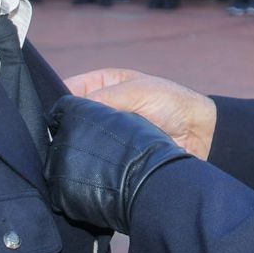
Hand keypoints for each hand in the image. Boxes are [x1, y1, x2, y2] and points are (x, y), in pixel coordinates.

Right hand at [46, 96, 191, 234]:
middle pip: (72, 118)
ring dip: (77, 146)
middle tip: (55, 140)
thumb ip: (105, 98)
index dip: (57, 102)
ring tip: (67, 154)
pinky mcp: (115, 156)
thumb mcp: (138, 90)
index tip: (49, 116)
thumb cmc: (174, 102)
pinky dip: (90, 163)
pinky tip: (84, 167)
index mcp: (103, 85)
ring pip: (81, 140)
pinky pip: (96, 159)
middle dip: (64, 127)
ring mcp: (108, 133)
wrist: (204, 135)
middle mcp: (101, 108)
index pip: (69, 90)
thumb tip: (72, 111)